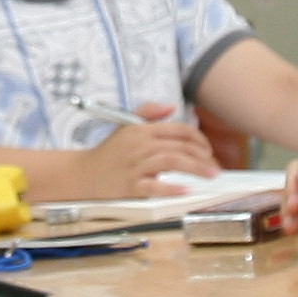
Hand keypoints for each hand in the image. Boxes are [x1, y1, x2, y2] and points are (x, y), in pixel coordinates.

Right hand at [76, 108, 220, 195]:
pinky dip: (171, 188)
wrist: (83, 175)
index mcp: (142, 130)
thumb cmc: (108, 153)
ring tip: (209, 174)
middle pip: (179, 146)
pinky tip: (185, 189)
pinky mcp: (131, 186)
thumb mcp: (126, 125)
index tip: (208, 150)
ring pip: (172, 161)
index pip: (179, 130)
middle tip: (214, 167)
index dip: (198, 139)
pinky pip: (154, 186)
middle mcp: (140, 146)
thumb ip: (148, 112)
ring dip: (195, 168)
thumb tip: (171, 108)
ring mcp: (136, 166)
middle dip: (203, 156)